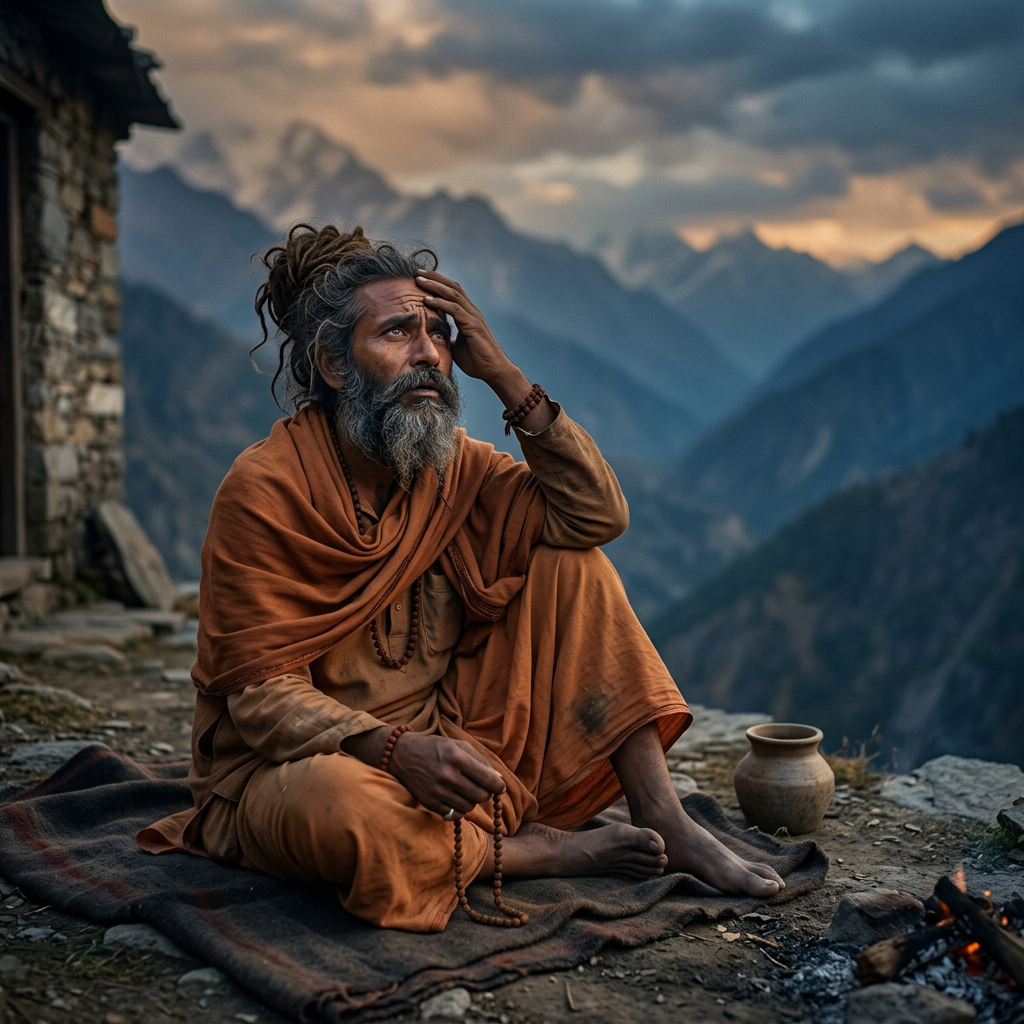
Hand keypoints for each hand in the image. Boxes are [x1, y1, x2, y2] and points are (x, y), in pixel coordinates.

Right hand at [389, 731, 505, 818]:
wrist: (402, 754)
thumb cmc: (436, 748)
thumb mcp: (459, 745)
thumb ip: (480, 761)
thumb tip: (498, 779)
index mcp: (458, 758)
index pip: (489, 781)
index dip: (498, 786)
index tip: (499, 786)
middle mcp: (448, 775)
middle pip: (481, 796)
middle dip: (485, 793)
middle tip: (479, 786)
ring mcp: (437, 791)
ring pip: (469, 807)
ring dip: (471, 800)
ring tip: (464, 790)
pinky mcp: (429, 803)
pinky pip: (454, 815)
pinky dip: (458, 809)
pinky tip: (454, 797)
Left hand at [416, 270, 555, 431]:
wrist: (494, 371)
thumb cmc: (478, 361)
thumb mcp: (457, 347)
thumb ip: (449, 339)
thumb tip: (437, 339)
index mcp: (469, 314)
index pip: (452, 292)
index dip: (438, 283)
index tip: (421, 278)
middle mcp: (472, 311)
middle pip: (452, 287)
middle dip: (434, 278)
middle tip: (417, 272)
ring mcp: (474, 317)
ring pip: (453, 294)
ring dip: (435, 286)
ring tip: (419, 280)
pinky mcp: (473, 325)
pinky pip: (455, 309)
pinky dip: (440, 303)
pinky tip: (427, 300)